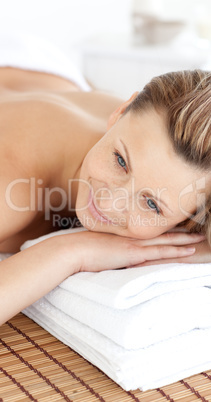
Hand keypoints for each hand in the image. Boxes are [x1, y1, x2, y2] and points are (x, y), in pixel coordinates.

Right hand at [67, 230, 204, 272]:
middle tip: (197, 231)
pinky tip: (188, 252)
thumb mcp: (97, 245)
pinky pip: (160, 252)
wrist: (72, 250)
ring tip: (200, 240)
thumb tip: (110, 251)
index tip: (177, 227)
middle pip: (162, 233)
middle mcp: (133, 236)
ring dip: (184, 241)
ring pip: (166, 241)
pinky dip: (176, 252)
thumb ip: (107, 246)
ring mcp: (135, 243)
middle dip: (181, 233)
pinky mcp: (134, 254)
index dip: (164, 229)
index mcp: (124, 234)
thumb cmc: (80, 248)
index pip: (149, 231)